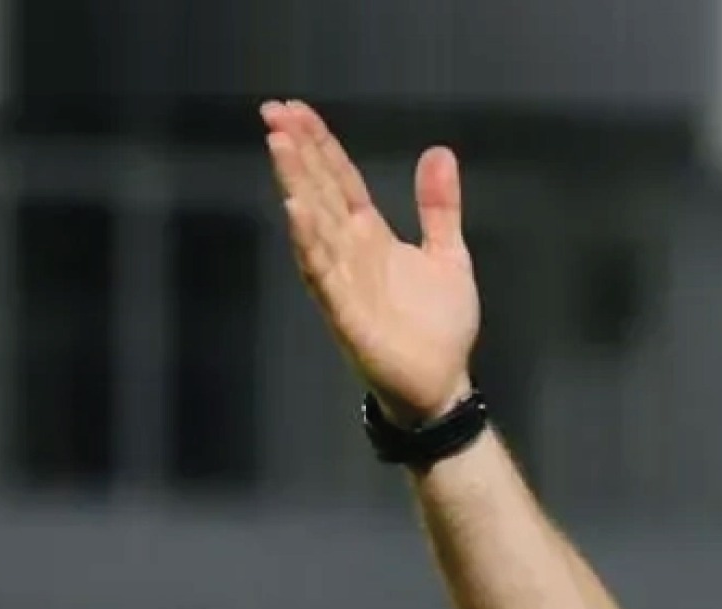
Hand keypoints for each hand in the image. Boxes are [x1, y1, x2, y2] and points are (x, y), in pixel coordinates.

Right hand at [260, 99, 480, 421]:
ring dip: (296, 185)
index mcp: (370, 236)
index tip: (294, 108)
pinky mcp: (346, 314)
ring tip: (280, 145)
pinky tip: (296, 211)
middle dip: (297, 153)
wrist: (443, 385)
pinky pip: (322, 274)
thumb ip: (439, 207)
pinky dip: (308, 242)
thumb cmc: (439, 327)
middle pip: (318, 192)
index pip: (339, 179)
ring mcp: (344, 282)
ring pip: (313, 225)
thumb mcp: (448, 254)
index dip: (320, 144)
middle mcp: (349, 253)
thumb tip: (439, 152)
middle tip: (273, 112)